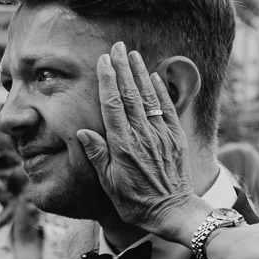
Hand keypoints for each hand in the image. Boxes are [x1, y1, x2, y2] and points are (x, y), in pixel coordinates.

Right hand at [62, 43, 206, 247]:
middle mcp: (142, 135)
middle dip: (122, 68)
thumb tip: (82, 132)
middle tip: (117, 46)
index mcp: (122, 145)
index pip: (112, 104)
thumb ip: (97, 155)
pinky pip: (167, 109)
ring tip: (133, 54)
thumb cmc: (136, 203)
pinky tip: (154, 77)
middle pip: (130, 94)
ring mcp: (161, 134)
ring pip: (149, 97)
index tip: (103, 61)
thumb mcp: (109, 184)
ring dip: (140, 73)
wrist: (173, 212)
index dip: (107, 80)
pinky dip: (161, 91)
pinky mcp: (176, 138)